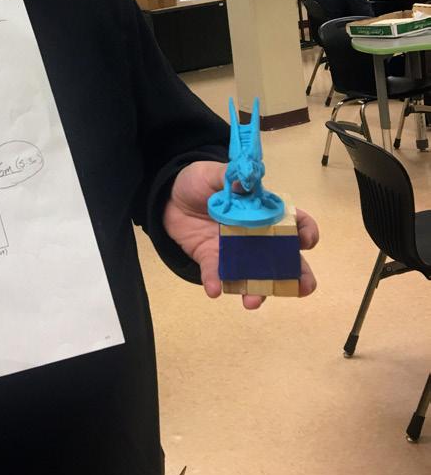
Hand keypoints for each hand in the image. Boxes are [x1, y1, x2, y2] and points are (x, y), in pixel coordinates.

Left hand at [162, 160, 318, 309]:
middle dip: (298, 276)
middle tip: (302, 286)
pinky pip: (216, 275)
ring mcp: (235, 252)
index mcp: (263, 212)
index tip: (304, 240)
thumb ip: (232, 177)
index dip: (305, 232)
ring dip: (259, 291)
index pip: (295, 223)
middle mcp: (255, 237)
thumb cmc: (200, 182)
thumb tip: (247, 182)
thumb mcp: (215, 173)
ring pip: (255, 276)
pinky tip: (214, 289)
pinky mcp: (212, 260)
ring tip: (253, 301)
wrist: (169, 195)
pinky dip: (216, 283)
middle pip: (284, 259)